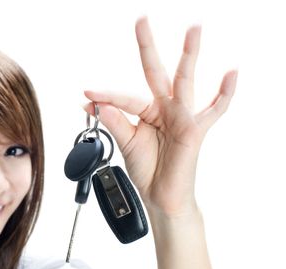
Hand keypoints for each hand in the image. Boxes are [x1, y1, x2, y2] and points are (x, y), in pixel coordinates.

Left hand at [84, 17, 236, 216]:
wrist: (161, 197)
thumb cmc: (147, 170)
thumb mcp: (126, 143)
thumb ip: (114, 122)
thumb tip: (93, 104)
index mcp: (147, 111)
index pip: (125, 97)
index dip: (106, 96)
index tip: (88, 94)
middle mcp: (164, 108)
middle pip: (156, 71)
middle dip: (148, 46)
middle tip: (141, 20)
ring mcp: (181, 116)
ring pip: (185, 80)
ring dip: (189, 54)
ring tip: (193, 30)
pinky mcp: (195, 130)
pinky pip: (214, 110)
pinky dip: (225, 93)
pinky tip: (231, 74)